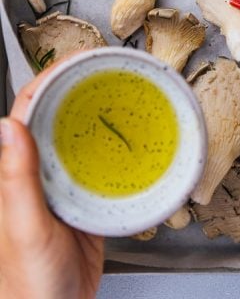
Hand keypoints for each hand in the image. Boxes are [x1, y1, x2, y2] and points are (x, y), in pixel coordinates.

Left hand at [0, 69, 103, 298]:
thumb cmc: (29, 284)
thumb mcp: (26, 229)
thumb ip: (17, 180)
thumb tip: (8, 126)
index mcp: (17, 171)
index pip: (31, 108)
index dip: (51, 76)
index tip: (78, 57)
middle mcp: (39, 171)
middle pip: (59, 114)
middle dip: (80, 85)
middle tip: (108, 66)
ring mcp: (64, 184)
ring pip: (82, 136)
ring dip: (101, 111)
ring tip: (124, 90)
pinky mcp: (87, 200)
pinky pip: (103, 164)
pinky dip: (118, 146)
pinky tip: (133, 139)